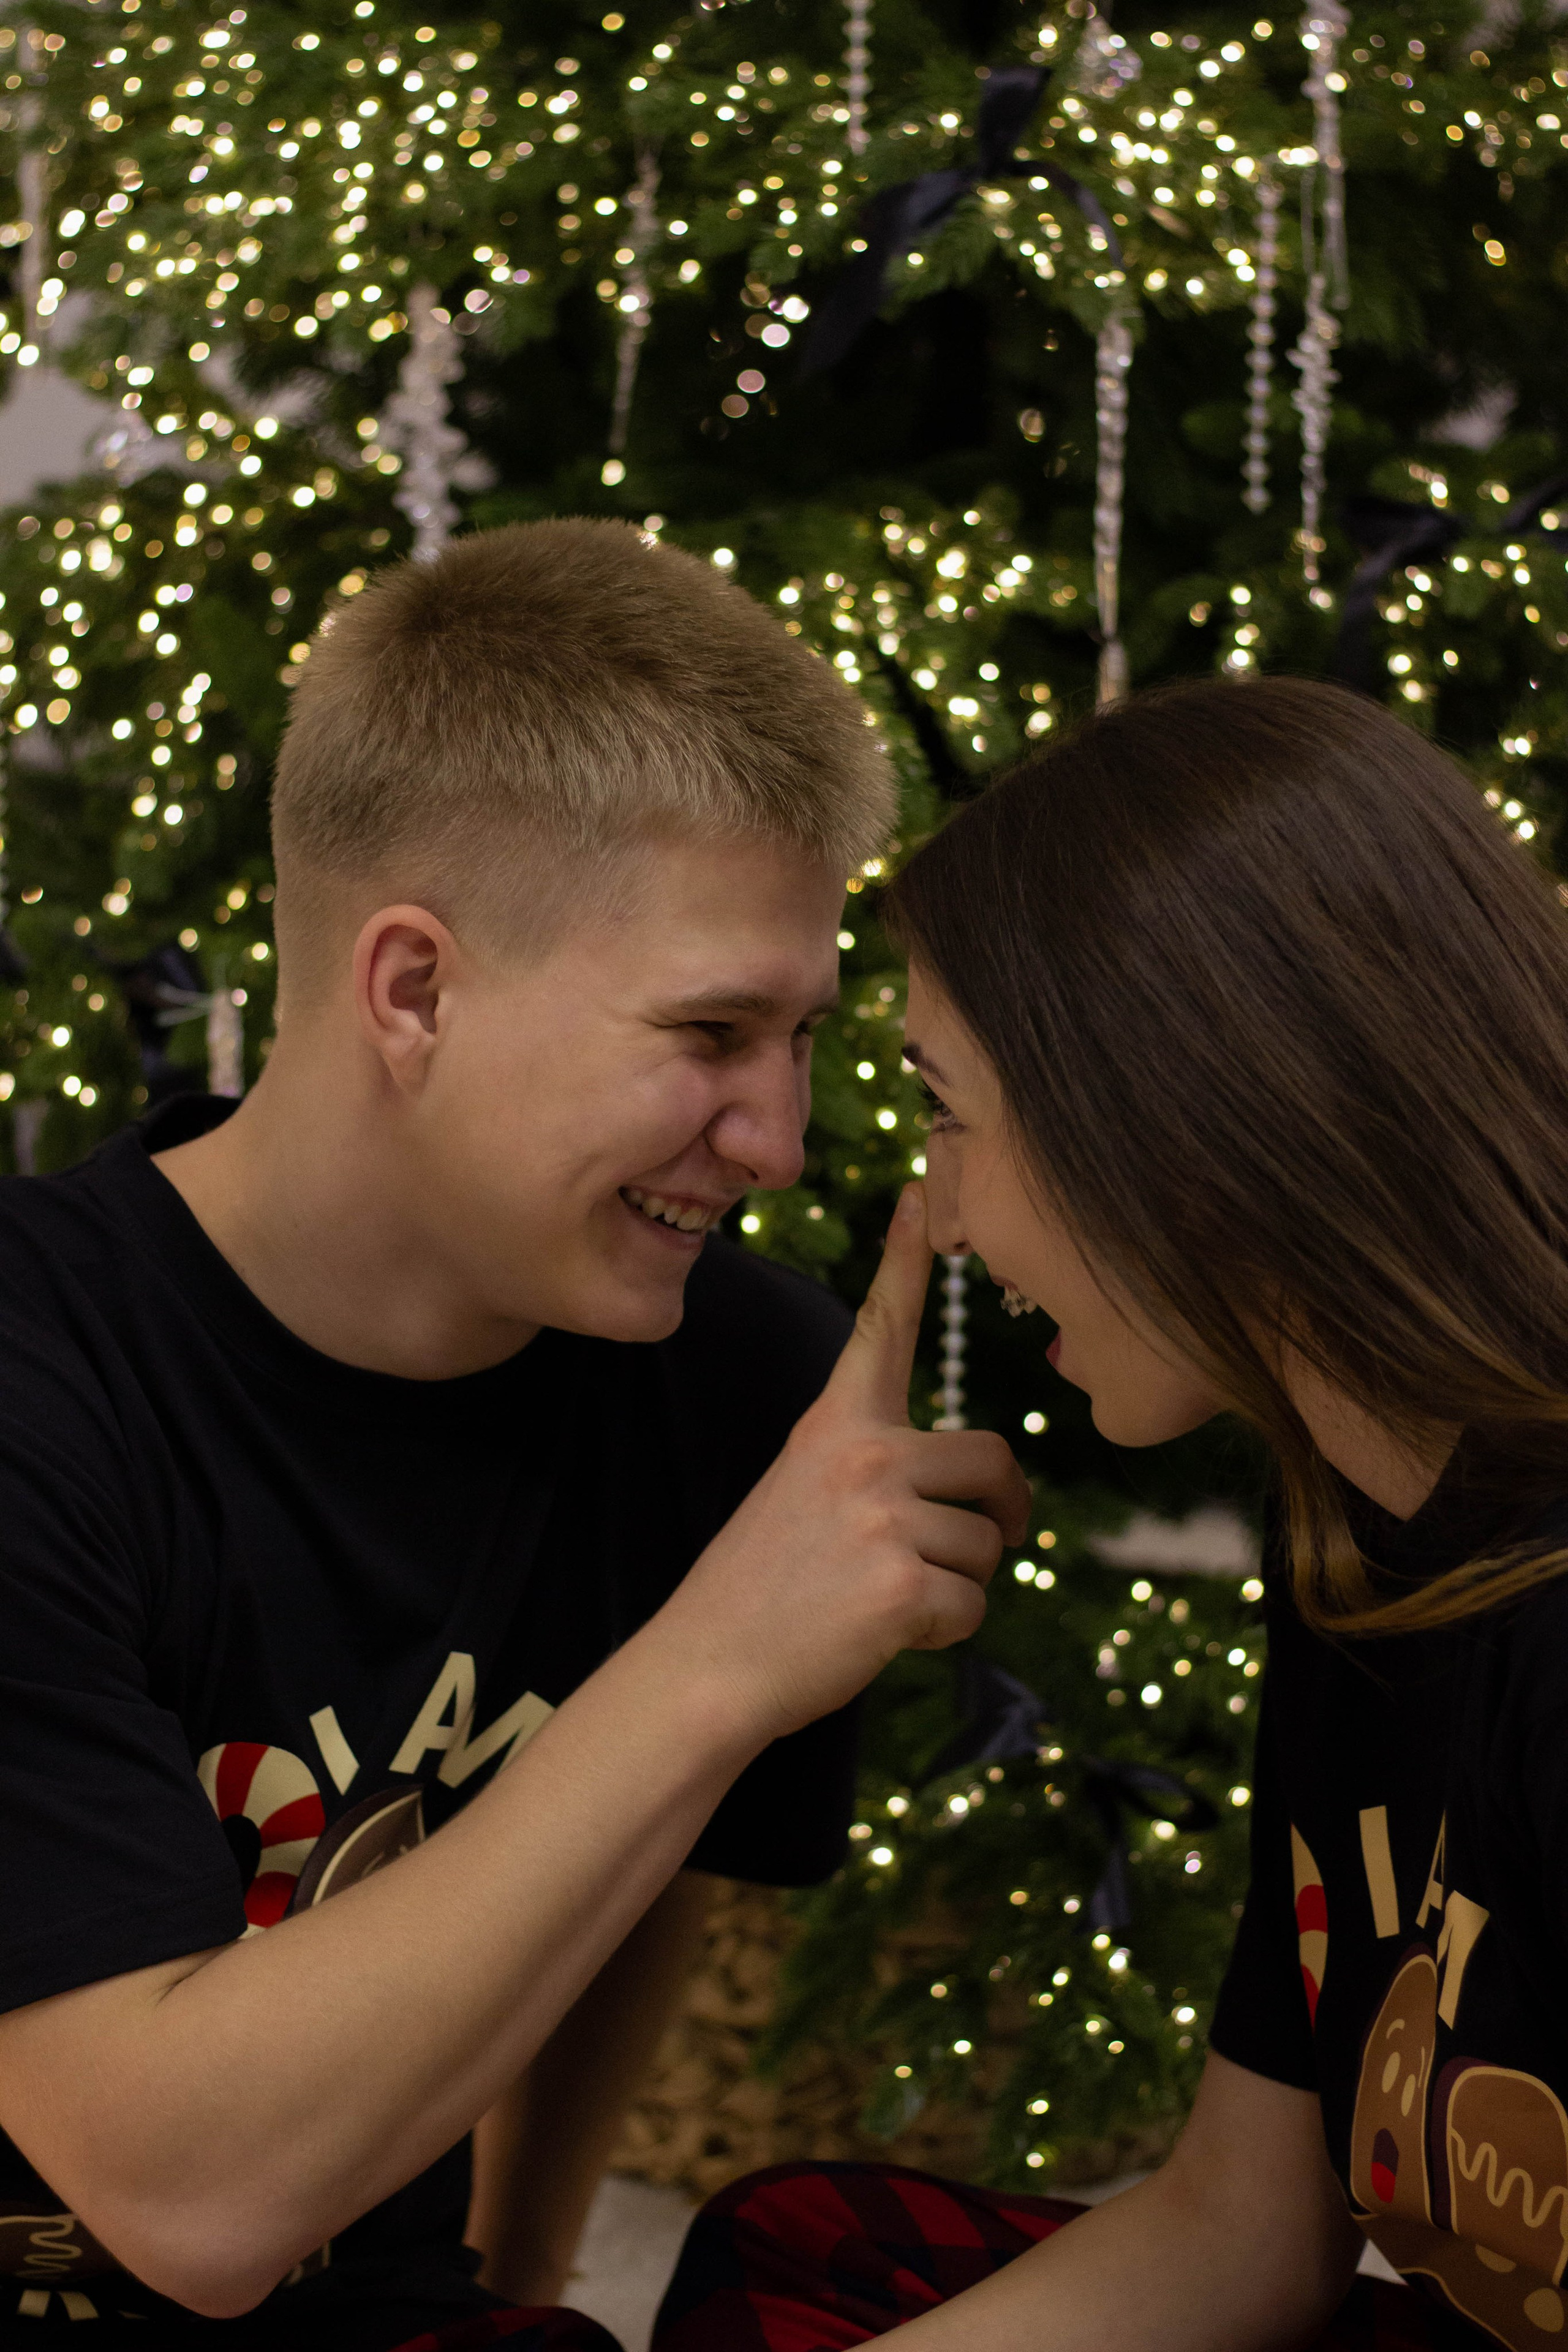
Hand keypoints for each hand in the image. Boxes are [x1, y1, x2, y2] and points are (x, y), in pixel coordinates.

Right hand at [656, 1184, 1030, 1742]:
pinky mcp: (901, 1583)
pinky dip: (944, 1632)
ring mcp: (881, 1517)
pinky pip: (973, 1605)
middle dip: (1002, 1509)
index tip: (924, 1192)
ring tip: (884, 1599)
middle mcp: (861, 1455)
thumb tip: (976, 1494)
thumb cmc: (762, 1588)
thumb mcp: (805, 1496)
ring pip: (985, 1546)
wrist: (709, 1665)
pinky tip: (884, 1633)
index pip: (881, 1328)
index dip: (905, 1258)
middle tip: (984, 1540)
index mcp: (833, 1425)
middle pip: (991, 1456)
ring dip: (957, 1583)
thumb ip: (879, 1472)